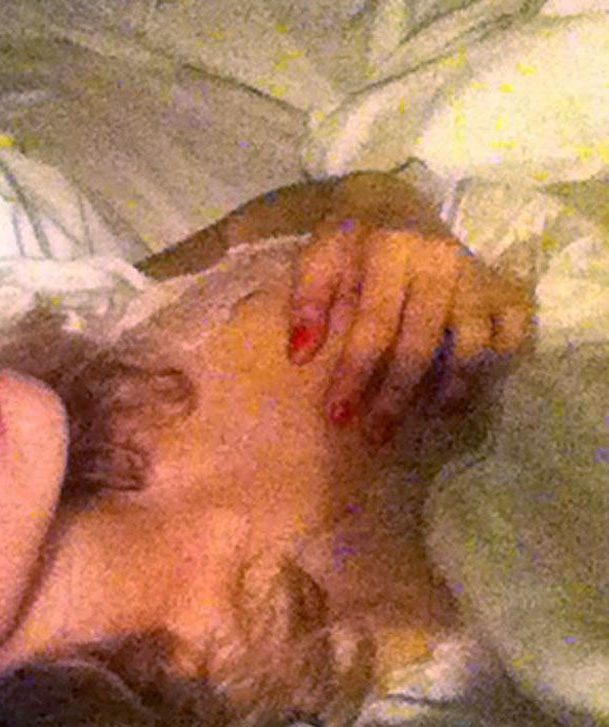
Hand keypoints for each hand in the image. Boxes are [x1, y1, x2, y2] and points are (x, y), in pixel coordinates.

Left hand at [288, 219, 532, 445]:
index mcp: (392, 251)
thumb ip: (305, 303)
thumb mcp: (317, 259)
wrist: (391, 206)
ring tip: (425, 418)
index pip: (374, 324)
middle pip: (422, 341)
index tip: (337, 416)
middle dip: (396, 394)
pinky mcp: (501, 285)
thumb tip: (300, 355)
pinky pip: (513, 328)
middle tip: (377, 433)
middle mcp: (440, 261)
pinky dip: (497, 361)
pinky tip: (466, 390)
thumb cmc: (348, 244)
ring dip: (451, 386)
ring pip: (473, 342)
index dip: (355, 373)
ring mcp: (475, 274)